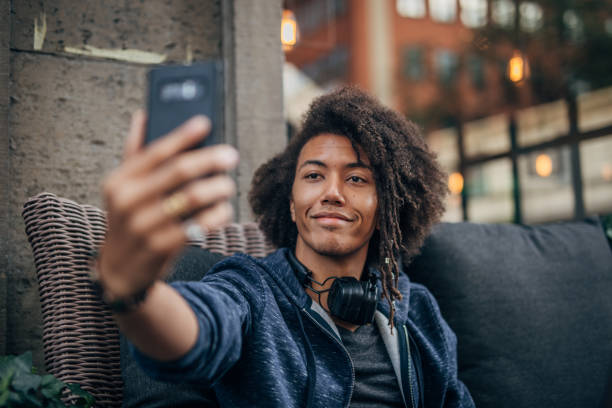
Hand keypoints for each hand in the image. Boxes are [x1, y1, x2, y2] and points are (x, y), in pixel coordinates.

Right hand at [98, 111, 237, 298]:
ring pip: (192, 198)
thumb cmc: (129, 219)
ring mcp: (142, 226)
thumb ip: (134, 152)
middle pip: (178, 171)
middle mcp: (127, 201)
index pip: (155, 151)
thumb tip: (143, 114)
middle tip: (231, 156)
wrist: (119, 270)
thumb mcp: (123, 188)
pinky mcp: (159, 247)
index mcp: (119, 181)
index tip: (205, 122)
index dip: (182, 135)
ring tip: (228, 185)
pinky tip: (224, 210)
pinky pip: (198, 225)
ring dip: (218, 188)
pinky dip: (216, 215)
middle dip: (209, 160)